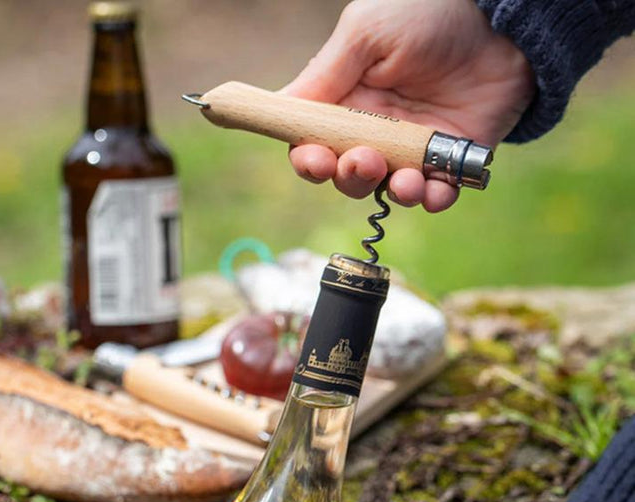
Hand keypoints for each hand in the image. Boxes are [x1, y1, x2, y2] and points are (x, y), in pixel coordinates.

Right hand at [284, 0, 534, 211]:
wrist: (503, 20)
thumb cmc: (430, 13)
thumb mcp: (366, 32)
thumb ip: (326, 73)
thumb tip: (282, 105)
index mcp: (347, 102)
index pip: (313, 144)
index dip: (308, 160)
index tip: (314, 160)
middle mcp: (375, 131)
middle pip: (346, 176)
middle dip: (350, 178)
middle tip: (365, 160)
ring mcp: (412, 149)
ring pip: (387, 190)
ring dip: (390, 193)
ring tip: (406, 180)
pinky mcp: (449, 160)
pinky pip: (434, 195)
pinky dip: (432, 199)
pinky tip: (434, 189)